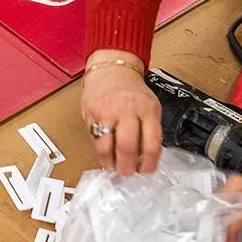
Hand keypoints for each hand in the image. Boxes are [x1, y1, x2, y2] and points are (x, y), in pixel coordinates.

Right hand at [80, 51, 160, 175]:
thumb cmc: (132, 90)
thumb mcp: (150, 106)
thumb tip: (144, 159)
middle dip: (127, 167)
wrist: (112, 68)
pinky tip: (104, 155)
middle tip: (127, 173)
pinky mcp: (90, 113)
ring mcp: (107, 111)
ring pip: (106, 147)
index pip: (151, 145)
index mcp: (148, 109)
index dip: (148, 164)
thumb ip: (149, 130)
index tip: (145, 172)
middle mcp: (127, 109)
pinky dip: (100, 152)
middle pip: (128, 147)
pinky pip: (94, 139)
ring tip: (113, 167)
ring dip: (110, 163)